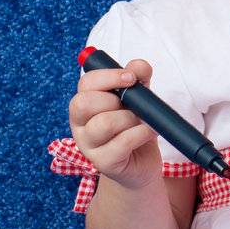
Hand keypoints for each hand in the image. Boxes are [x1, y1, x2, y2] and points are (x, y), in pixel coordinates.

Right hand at [68, 58, 162, 190]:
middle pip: (83, 103)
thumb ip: (139, 78)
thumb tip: (138, 66)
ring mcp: (88, 146)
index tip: (131, 78)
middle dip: (114, 100)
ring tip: (142, 121)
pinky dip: (141, 133)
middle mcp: (80, 125)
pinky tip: (149, 132)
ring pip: (103, 124)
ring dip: (130, 118)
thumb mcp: (139, 97)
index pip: (85, 83)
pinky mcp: (103, 163)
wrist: (142, 161)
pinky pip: (121, 143)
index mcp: (85, 104)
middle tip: (133, 106)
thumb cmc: (135, 125)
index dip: (108, 76)